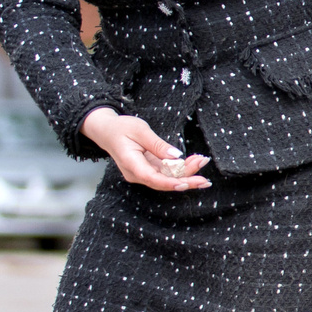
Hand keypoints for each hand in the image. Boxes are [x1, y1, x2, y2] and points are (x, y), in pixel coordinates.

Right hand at [81, 107, 210, 190]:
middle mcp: (137, 174)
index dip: (170, 183)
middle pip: (164, 181)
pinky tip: (194, 162)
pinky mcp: (148, 170)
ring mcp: (143, 173)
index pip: (152, 178)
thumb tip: (176, 156)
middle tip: (204, 176)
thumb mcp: (140, 130)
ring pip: (167, 178)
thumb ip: (158, 145)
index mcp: (131, 164)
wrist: (107, 131)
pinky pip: (166, 172)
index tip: (187, 182)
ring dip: (186, 172)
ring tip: (202, 161)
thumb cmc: (121, 128)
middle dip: (186, 178)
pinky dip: (180, 168)